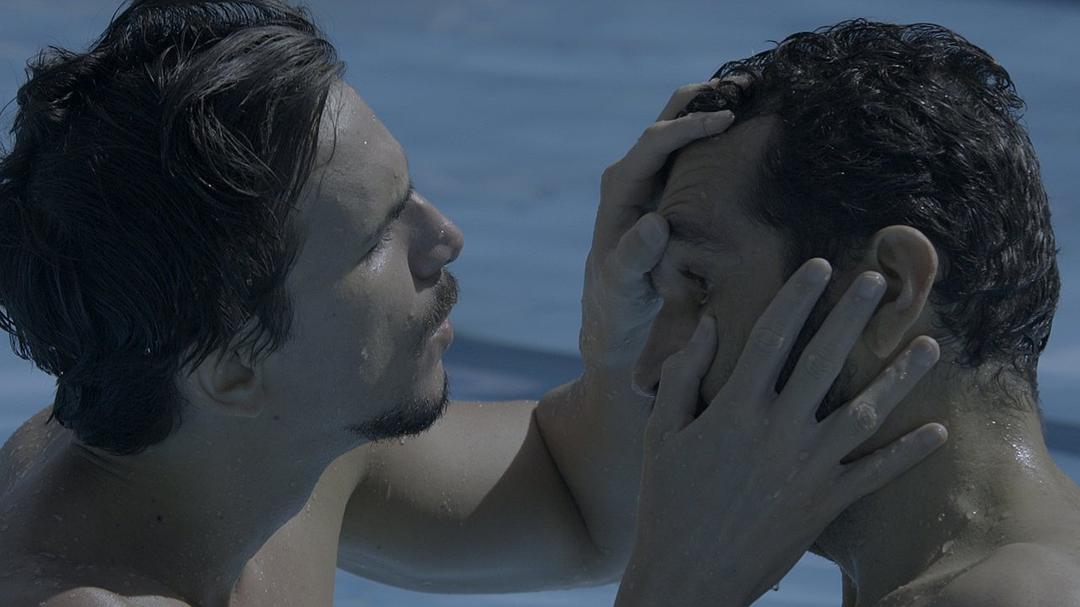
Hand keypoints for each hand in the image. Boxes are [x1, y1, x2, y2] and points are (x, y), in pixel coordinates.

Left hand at [579, 80, 732, 380]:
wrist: (616, 315)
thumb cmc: (618, 305)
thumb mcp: (622, 289)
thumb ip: (632, 258)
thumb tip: (654, 222)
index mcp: (618, 190)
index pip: (654, 141)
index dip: (691, 124)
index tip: (729, 118)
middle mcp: (631, 175)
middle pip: (667, 119)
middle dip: (705, 97)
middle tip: (752, 83)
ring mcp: (650, 179)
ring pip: (682, 126)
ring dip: (716, 106)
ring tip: (760, 92)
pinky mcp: (668, 188)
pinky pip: (694, 149)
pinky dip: (720, 131)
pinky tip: (753, 126)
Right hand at [615, 258, 947, 606]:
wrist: (689, 576)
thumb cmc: (667, 501)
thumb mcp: (662, 432)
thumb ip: (683, 375)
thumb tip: (706, 326)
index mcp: (734, 408)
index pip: (771, 337)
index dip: (797, 297)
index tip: (818, 266)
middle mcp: (777, 430)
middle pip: (824, 360)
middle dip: (852, 315)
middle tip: (879, 280)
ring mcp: (807, 468)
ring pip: (864, 412)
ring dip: (900, 376)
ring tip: (929, 345)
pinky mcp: (825, 504)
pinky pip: (876, 473)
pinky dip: (909, 452)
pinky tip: (938, 431)